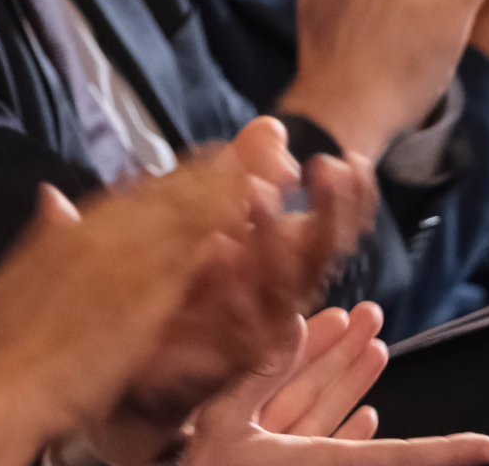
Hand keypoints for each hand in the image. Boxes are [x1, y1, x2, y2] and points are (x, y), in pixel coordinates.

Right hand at [0, 128, 288, 465]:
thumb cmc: (1, 345)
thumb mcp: (19, 275)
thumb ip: (47, 233)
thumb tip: (52, 196)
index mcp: (78, 230)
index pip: (144, 190)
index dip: (191, 170)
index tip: (226, 151)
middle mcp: (104, 233)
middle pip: (176, 187)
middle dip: (226, 162)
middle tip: (274, 137)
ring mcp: (124, 261)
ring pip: (191, 208)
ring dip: (237, 180)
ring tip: (281, 159)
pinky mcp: (141, 296)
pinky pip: (191, 251)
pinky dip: (223, 224)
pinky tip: (255, 207)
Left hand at [106, 130, 379, 443]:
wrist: (137, 358)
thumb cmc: (182, 279)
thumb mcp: (210, 209)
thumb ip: (244, 168)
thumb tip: (271, 130)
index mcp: (283, 260)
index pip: (330, 229)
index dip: (348, 199)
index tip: (352, 160)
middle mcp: (279, 294)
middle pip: (319, 256)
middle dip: (330, 213)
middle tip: (328, 167)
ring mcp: (256, 327)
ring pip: (283, 287)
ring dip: (275, 239)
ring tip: (261, 193)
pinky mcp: (223, 358)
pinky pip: (239, 327)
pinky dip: (233, 289)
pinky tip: (221, 248)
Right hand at [184, 304, 488, 464]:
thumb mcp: (222, 423)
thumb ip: (260, 374)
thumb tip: (296, 322)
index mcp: (314, 464)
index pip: (394, 457)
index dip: (444, 452)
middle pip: (350, 418)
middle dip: (359, 368)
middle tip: (378, 324)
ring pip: (331, 425)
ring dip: (348, 384)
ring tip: (372, 345)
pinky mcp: (285, 465)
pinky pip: (318, 446)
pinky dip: (339, 426)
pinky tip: (363, 415)